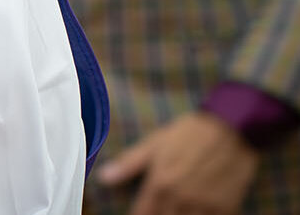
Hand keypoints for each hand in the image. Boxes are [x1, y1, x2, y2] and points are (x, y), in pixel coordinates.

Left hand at [97, 111, 259, 214]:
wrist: (231, 129)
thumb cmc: (188, 134)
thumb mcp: (154, 144)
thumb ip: (128, 164)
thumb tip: (103, 178)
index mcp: (160, 183)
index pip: (142, 214)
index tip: (137, 214)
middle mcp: (181, 198)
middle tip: (154, 210)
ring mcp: (205, 205)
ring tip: (173, 211)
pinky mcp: (226, 207)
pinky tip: (192, 212)